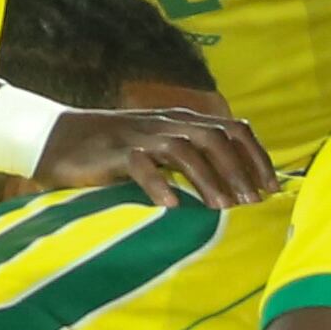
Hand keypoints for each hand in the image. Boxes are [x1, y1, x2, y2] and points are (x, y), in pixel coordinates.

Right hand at [38, 103, 277, 210]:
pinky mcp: (114, 153)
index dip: (257, 156)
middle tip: (250, 203)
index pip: (233, 128)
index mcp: (184, 121)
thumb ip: (193, 159)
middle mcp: (167, 123)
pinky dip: (158, 184)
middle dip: (238, 170)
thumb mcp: (160, 149)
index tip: (272, 188)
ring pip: (183, 150)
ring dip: (207, 178)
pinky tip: (172, 206)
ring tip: (221, 208)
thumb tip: (235, 187)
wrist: (58, 139)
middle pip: (214, 137)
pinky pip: (140, 165)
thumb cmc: (115, 152)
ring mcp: (140, 136)